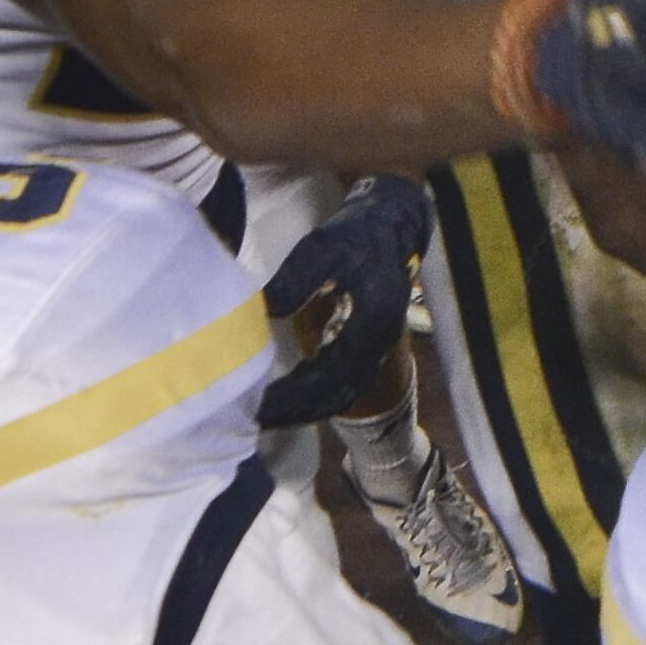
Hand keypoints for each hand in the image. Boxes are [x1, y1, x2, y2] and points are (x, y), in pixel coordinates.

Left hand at [255, 173, 431, 428]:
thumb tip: (266, 310)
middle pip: (335, 397)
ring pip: (340, 395)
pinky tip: (290, 398)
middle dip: (295, 411)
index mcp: (369, 328)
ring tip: (267, 415)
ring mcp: (375, 351)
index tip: (257, 402)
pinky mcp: (367, 347)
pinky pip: (342, 385)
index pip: (327, 377)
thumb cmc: (358, 235)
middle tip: (252, 418)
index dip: (293, 395)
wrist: (393, 226)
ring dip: (306, 410)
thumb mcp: (325, 247)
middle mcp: (376, 348)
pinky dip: (316, 399)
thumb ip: (297, 279)